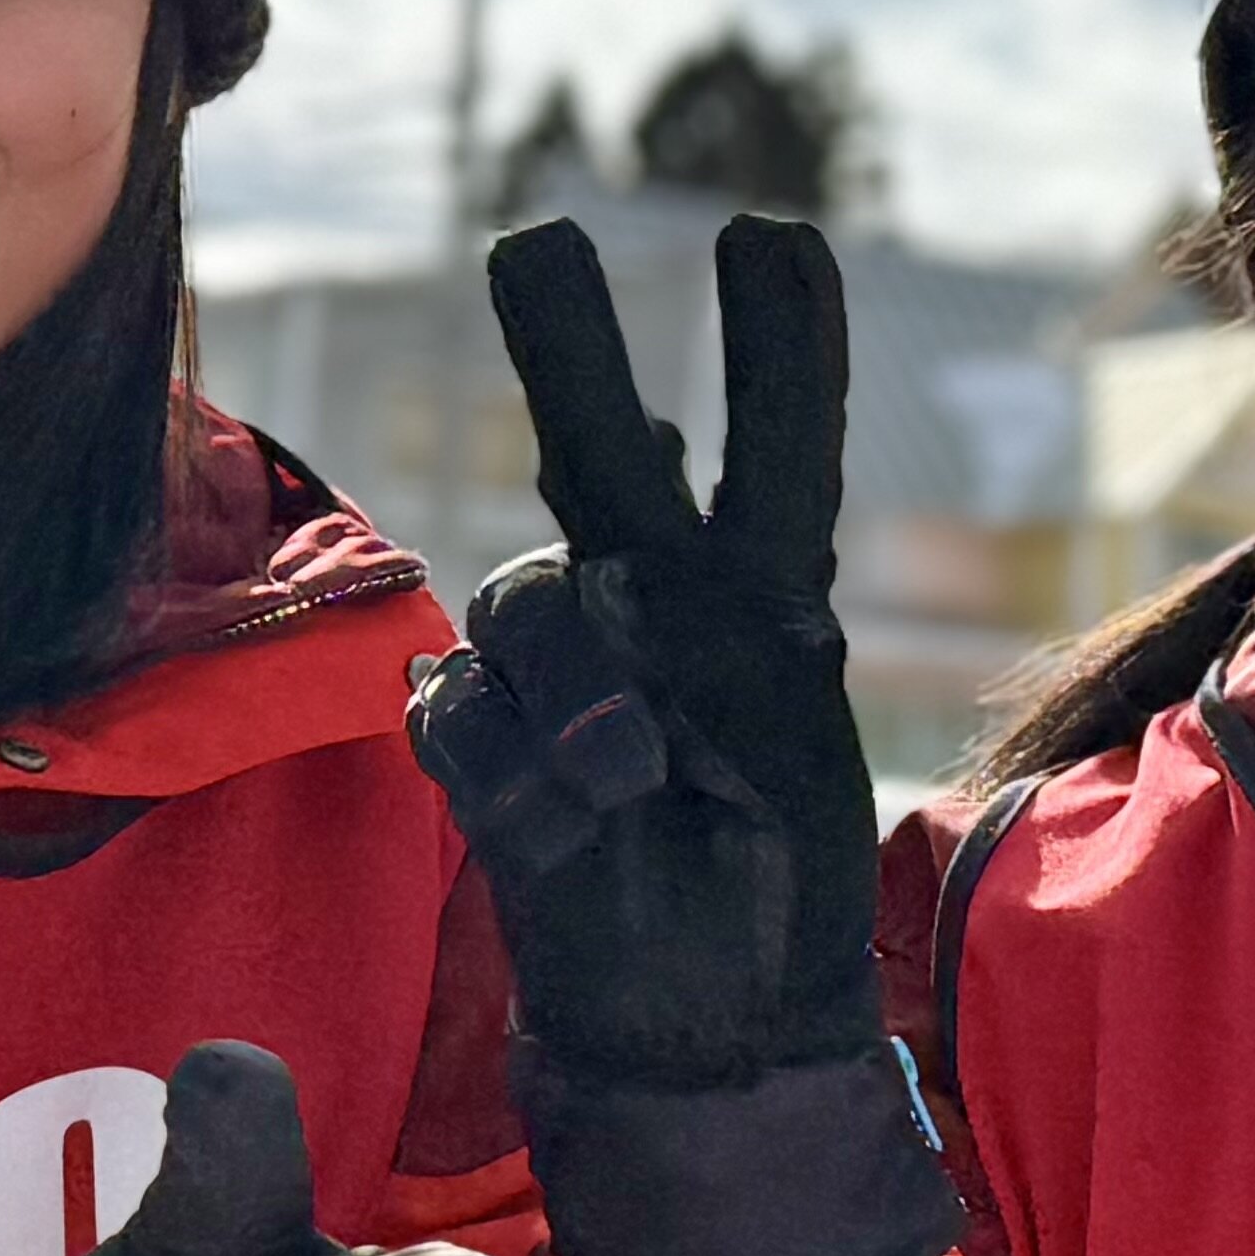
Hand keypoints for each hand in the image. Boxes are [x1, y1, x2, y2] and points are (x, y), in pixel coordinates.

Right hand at [405, 216, 956, 1255]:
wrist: (700, 1020)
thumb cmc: (774, 873)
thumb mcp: (789, 722)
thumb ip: (719, 601)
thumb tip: (639, 487)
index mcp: (759, 585)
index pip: (774, 442)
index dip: (775, 342)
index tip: (769, 236)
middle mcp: (652, 597)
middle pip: (598, 446)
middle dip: (567, 340)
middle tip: (539, 241)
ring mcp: (561, 669)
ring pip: (528, 599)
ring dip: (576, 685)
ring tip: (631, 779)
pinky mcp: (485, 741)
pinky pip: (465, 712)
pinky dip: (515, 770)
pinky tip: (566, 825)